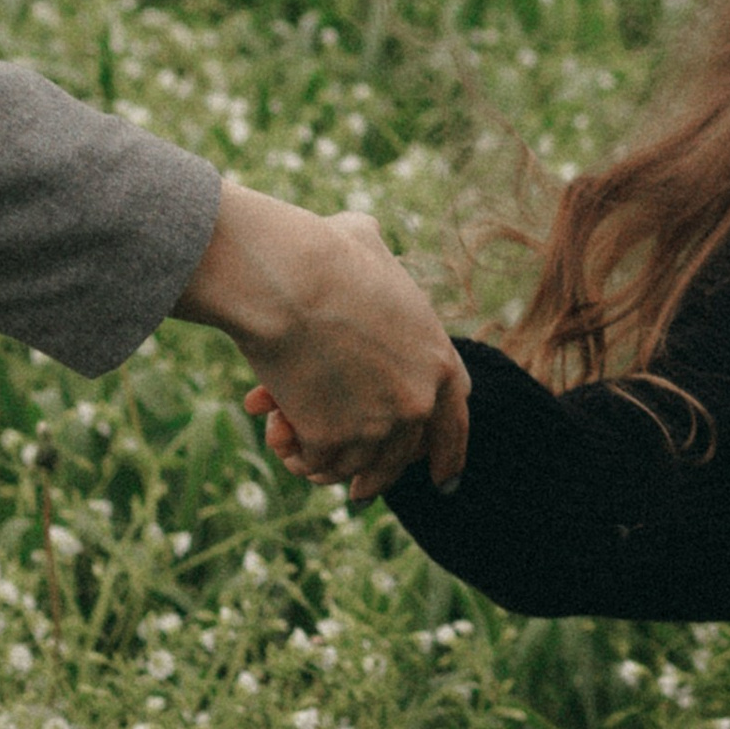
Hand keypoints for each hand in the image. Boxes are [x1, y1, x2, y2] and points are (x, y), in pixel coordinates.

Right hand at [174, 186, 469, 499]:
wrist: (288, 280)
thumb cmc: (322, 253)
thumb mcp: (370, 247)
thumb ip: (378, 265)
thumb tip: (363, 235)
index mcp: (440, 360)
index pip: (454, 424)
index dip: (447, 452)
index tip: (442, 477)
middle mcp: (418, 402)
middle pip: (402, 458)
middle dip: (378, 478)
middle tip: (359, 492)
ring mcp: (378, 426)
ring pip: (352, 468)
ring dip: (320, 458)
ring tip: (285, 435)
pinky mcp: (333, 441)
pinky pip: (314, 464)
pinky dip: (292, 453)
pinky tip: (274, 430)